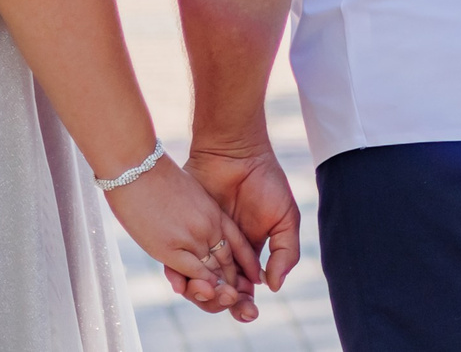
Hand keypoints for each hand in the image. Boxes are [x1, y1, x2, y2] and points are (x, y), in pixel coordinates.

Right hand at [102, 155, 258, 318]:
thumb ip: (192, 211)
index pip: (237, 244)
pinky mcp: (172, 248)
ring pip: (213, 273)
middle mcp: (208, 226)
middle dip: (234, 284)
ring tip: (226, 301)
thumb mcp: (184, 192)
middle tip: (238, 299)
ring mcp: (192, 238)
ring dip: (220, 291)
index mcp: (212, 212)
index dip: (244, 263)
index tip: (249, 279)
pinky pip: (194, 274)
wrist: (136, 165)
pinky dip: (202, 286)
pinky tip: (205, 294)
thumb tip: (188, 222)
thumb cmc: (152, 175)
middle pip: (228, 264)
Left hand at [183, 141, 301, 293]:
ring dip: (202, 296)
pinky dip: (179, 278)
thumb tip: (273, 286)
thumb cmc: (265, 181)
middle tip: (230, 302)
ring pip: (196, 283)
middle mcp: (221, 254)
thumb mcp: (285, 218)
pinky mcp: (180, 234)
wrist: (235, 152)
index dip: (245, 305)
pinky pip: (174, 263)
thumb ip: (285, 253)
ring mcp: (200, 245)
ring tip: (210, 292)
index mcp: (247, 255)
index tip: (249, 310)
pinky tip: (185, 282)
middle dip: (224, 305)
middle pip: (218, 293)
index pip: (243, 290)